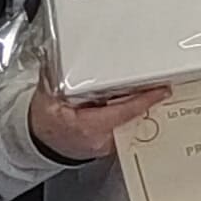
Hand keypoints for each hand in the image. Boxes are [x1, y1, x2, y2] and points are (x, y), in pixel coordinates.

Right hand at [31, 83, 166, 162]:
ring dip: (137, 107)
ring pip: (130, 122)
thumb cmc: (42, 124)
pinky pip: (124, 126)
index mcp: (88, 127)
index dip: (144, 100)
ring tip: (141, 90)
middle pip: (132, 116)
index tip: (161, 90)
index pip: (124, 112)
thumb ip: (52, 77)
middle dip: (143, 100)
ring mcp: (107, 144)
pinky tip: (127, 102)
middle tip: (155, 84)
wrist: (39, 144)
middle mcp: (101, 139)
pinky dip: (128, 114)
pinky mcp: (109, 144)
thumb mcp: (44, 98)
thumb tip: (53, 56)